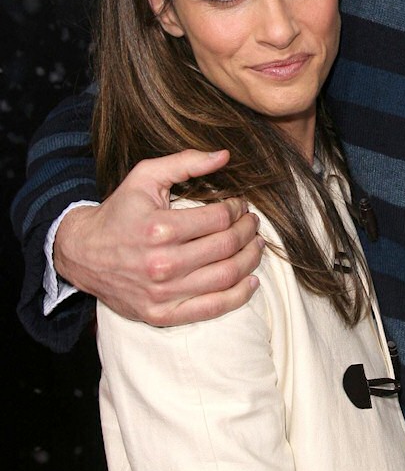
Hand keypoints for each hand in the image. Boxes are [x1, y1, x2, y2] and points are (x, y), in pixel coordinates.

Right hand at [53, 150, 263, 326]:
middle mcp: (162, 263)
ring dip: (250, 260)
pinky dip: (239, 296)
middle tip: (253, 223)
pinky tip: (251, 281)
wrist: (82, 253)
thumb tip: (224, 156)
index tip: (240, 205)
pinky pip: (213, 309)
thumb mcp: (145, 177)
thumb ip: (185, 162)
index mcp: (159, 228)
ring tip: (255, 246)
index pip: (219, 219)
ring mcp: (163, 293)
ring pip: (226, 277)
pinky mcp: (162, 314)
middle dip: (248, 231)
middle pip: (226, 246)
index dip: (237, 209)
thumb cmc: (119, 212)